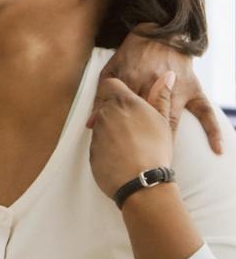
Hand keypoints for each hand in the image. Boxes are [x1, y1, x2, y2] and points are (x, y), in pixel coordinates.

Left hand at [89, 71, 174, 198]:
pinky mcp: (91, 148)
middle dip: (116, 110)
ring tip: (131, 143)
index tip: (127, 99)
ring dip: (112, 128)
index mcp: (125, 102)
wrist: (143, 183)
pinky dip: (107, 145)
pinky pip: (98, 141)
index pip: (110, 83)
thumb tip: (167, 75)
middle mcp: (107, 113)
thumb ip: (161, 96)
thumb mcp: (163, 121)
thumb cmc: (156, 151)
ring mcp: (97, 130)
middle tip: (134, 125)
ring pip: (101, 123)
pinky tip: (122, 154)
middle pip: (105, 103)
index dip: (117, 89)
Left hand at [98, 25, 222, 153]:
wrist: (159, 32)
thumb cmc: (131, 55)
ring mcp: (177, 88)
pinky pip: (206, 112)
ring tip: (159, 158)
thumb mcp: (111, 71)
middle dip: (142, 141)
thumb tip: (91, 124)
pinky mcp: (194, 89)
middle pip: (147, 119)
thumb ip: (101, 97)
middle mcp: (154, 85)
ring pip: (171, 119)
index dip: (121, 135)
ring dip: (165, 139)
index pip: (124, 114)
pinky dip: (213, 130)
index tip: (119, 154)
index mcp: (131, 81)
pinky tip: (217, 149)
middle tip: (138, 161)